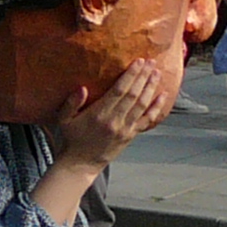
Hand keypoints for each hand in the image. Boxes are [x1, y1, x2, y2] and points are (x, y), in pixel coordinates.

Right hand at [48, 57, 167, 168]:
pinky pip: (147, 120)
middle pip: (134, 95)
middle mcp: (115, 121)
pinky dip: (156, 107)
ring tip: (157, 73)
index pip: (119, 90)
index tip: (138, 62)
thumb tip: (82, 88)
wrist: (81, 163)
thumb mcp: (63, 119)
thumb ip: (71, 103)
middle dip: (143, 77)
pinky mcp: (130, 135)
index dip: (131, 75)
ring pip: (142, 105)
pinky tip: (162, 96)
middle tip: (151, 62)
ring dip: (151, 88)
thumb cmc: (71, 139)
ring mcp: (125, 129)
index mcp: (99, 114)